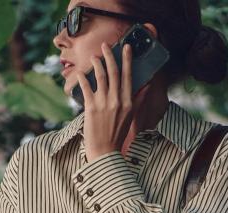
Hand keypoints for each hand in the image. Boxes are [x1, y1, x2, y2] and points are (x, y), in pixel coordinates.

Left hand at [76, 41, 132, 162]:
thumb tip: (147, 86)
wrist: (105, 151)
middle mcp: (117, 100)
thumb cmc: (117, 134)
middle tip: (106, 46)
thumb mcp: (132, 116)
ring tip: (93, 56)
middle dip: (110, 56)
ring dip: (96, 64)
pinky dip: (83, 79)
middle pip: (114, 72)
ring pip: (100, 77)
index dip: (127, 59)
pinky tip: (80, 73)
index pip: (128, 75)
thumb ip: (139, 100)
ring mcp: (103, 103)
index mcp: (128, 101)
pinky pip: (86, 88)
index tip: (126, 47)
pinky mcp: (90, 108)